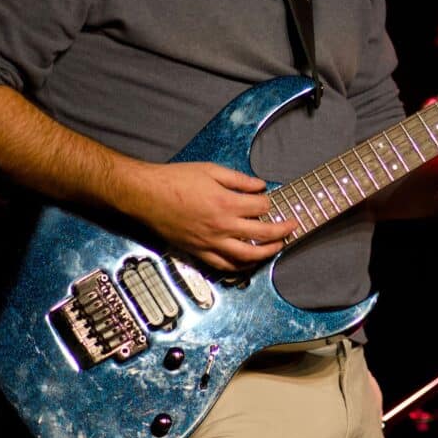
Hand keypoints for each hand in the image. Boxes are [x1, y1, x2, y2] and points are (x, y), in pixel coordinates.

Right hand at [121, 160, 298, 271]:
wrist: (146, 195)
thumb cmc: (175, 179)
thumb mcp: (210, 170)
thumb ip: (238, 180)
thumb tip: (260, 185)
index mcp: (226, 203)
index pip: (260, 206)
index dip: (270, 202)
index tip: (272, 199)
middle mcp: (222, 227)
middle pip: (261, 234)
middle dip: (281, 231)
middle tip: (291, 227)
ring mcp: (210, 243)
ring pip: (246, 257)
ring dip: (266, 253)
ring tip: (277, 247)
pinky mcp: (198, 252)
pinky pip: (224, 266)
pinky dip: (240, 267)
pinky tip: (248, 263)